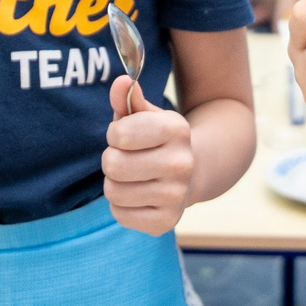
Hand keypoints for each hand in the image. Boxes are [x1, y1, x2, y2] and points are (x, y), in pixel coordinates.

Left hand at [103, 74, 195, 234]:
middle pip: (113, 165)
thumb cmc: (156, 139)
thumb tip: (122, 82)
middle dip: (112, 159)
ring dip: (115, 183)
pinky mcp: (166, 222)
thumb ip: (127, 98)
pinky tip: (139, 196)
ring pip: (113, 192)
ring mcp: (176, 196)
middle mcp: (182, 164)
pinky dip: (122, 205)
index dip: (115, 134)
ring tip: (132, 178)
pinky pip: (120, 214)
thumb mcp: (144, 115)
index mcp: (177, 130)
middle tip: (127, 159)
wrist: (193, 172)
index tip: (126, 136)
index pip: (119, 134)